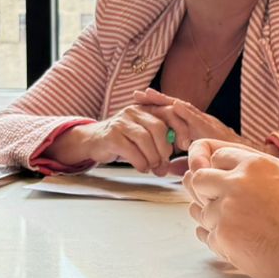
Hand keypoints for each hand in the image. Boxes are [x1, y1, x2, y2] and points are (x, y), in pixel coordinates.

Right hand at [44, 105, 175, 172]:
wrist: (93, 141)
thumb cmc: (123, 141)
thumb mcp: (143, 136)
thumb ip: (159, 142)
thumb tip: (172, 160)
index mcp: (146, 109)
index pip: (170, 112)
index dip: (181, 128)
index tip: (185, 145)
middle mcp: (134, 111)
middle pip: (158, 127)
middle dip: (164, 149)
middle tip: (164, 164)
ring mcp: (121, 122)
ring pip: (145, 139)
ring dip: (152, 158)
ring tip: (153, 168)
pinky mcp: (111, 135)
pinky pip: (131, 150)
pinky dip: (140, 162)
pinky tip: (142, 167)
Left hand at [132, 88, 255, 156]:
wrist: (247, 157)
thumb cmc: (223, 159)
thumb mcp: (196, 160)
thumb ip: (181, 164)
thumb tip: (165, 168)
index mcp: (192, 127)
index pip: (171, 114)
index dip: (155, 108)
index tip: (138, 104)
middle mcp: (197, 120)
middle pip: (173, 107)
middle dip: (155, 100)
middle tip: (136, 95)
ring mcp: (205, 122)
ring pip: (183, 108)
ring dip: (165, 101)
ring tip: (149, 94)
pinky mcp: (212, 128)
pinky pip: (198, 118)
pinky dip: (186, 112)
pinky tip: (174, 105)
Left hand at [182, 142, 278, 277]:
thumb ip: (256, 178)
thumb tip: (232, 184)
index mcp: (254, 164)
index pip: (218, 157)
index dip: (219, 171)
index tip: (224, 183)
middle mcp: (236, 183)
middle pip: (199, 179)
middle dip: (206, 191)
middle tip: (221, 205)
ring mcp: (226, 210)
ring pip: (201, 211)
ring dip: (213, 219)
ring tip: (234, 229)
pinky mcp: (224, 237)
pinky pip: (207, 235)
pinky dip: (217, 240)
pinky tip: (232, 242)